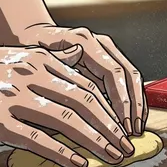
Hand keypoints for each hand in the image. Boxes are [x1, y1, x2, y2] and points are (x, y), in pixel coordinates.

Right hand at [0, 45, 134, 166]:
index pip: (89, 87)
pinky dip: (63, 152)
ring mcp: (15, 98)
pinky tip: (78, 163)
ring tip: (112, 156)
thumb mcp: (16, 58)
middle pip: (86, 103)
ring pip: (69, 121)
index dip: (111, 110)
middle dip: (111, 128)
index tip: (124, 127)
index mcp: (41, 62)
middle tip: (126, 147)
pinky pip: (38, 139)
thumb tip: (78, 78)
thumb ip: (48, 69)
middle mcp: (33, 77)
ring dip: (96, 142)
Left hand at [14, 25, 147, 135]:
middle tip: (132, 132)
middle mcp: (100, 43)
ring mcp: (107, 50)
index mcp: (85, 42)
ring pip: (132, 79)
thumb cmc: (30, 49)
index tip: (121, 124)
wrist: (32, 34)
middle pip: (128, 76)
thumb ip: (56, 77)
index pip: (112, 73)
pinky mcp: (109, 60)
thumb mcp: (35, 62)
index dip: (120, 101)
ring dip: (136, 106)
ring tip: (135, 130)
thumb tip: (76, 99)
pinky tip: (130, 120)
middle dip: (133, 107)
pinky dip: (131, 102)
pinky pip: (127, 81)